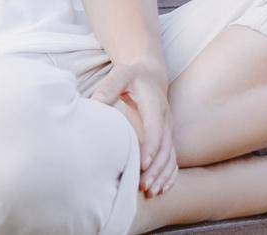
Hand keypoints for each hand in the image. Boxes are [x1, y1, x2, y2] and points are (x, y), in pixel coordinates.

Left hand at [88, 58, 178, 198]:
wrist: (151, 74)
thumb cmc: (133, 76)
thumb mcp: (121, 74)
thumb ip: (109, 87)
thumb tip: (93, 103)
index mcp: (155, 106)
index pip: (156, 130)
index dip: (151, 147)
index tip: (142, 164)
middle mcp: (165, 120)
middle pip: (166, 149)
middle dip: (156, 169)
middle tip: (143, 186)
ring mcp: (168, 130)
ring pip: (171, 157)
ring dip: (163, 175)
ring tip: (150, 192)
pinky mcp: (167, 138)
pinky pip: (173, 159)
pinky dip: (169, 175)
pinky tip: (161, 189)